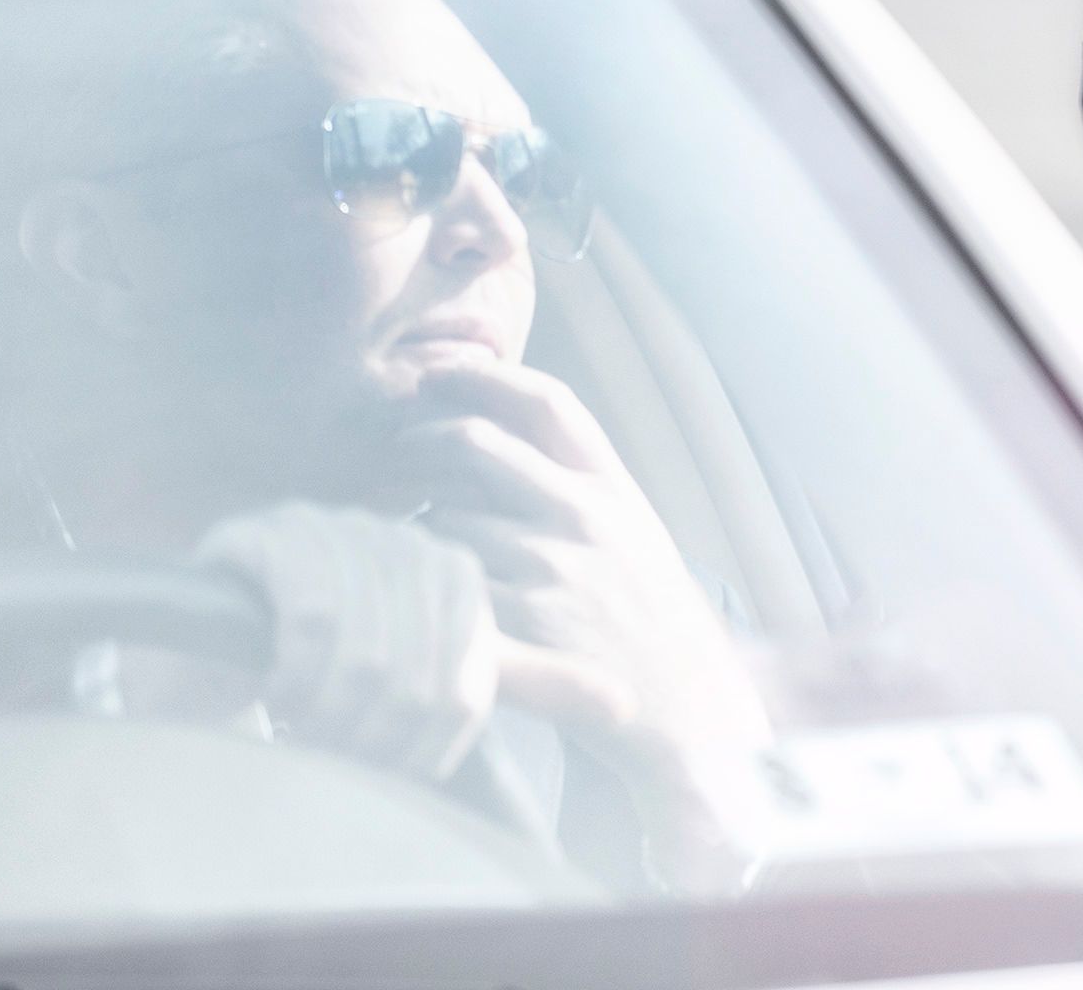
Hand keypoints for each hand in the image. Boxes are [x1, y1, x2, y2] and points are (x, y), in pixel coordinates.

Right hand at [195, 501, 498, 780]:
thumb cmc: (324, 677)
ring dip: (333, 716)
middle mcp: (402, 538)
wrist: (208, 657)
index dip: (429, 739)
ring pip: (369, 649)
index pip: (469, 674)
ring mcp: (336, 528)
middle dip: (377, 737)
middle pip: (419, 668)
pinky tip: (276, 695)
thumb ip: (513, 685)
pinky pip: (312, 618)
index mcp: (453, 570)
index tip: (392, 774)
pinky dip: (297, 677)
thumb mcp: (430, 679)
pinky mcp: (274, 536)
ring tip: (307, 736)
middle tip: (342, 765)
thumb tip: (619, 703)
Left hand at [403, 353, 771, 885]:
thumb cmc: (649, 621)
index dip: (484, 375)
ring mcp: (549, 566)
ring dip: (419, 523)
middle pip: (476, 442)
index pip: (546, 402)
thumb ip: (580, 484)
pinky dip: (425, 581)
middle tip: (397, 451)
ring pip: (445, 514)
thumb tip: (502, 431)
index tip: (439, 374)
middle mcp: (583, 515)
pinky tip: (422, 593)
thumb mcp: (635, 533)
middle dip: (421, 440)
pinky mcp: (518, 623)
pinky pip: (445, 580)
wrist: (685, 709)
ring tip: (414, 538)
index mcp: (614, 486)